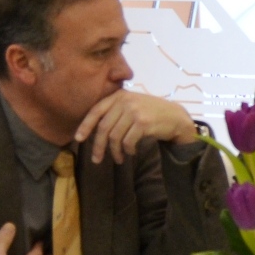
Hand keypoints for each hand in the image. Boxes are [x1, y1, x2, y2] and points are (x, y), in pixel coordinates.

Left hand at [74, 90, 197, 165]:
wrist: (176, 117)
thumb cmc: (151, 113)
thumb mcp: (132, 105)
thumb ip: (115, 110)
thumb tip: (92, 129)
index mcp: (119, 95)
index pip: (96, 111)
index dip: (85, 126)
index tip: (78, 139)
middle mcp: (125, 101)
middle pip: (104, 127)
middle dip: (98, 146)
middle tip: (96, 159)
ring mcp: (134, 111)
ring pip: (115, 137)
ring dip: (115, 152)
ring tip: (119, 159)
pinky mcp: (143, 123)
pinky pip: (127, 142)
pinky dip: (128, 150)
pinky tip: (131, 152)